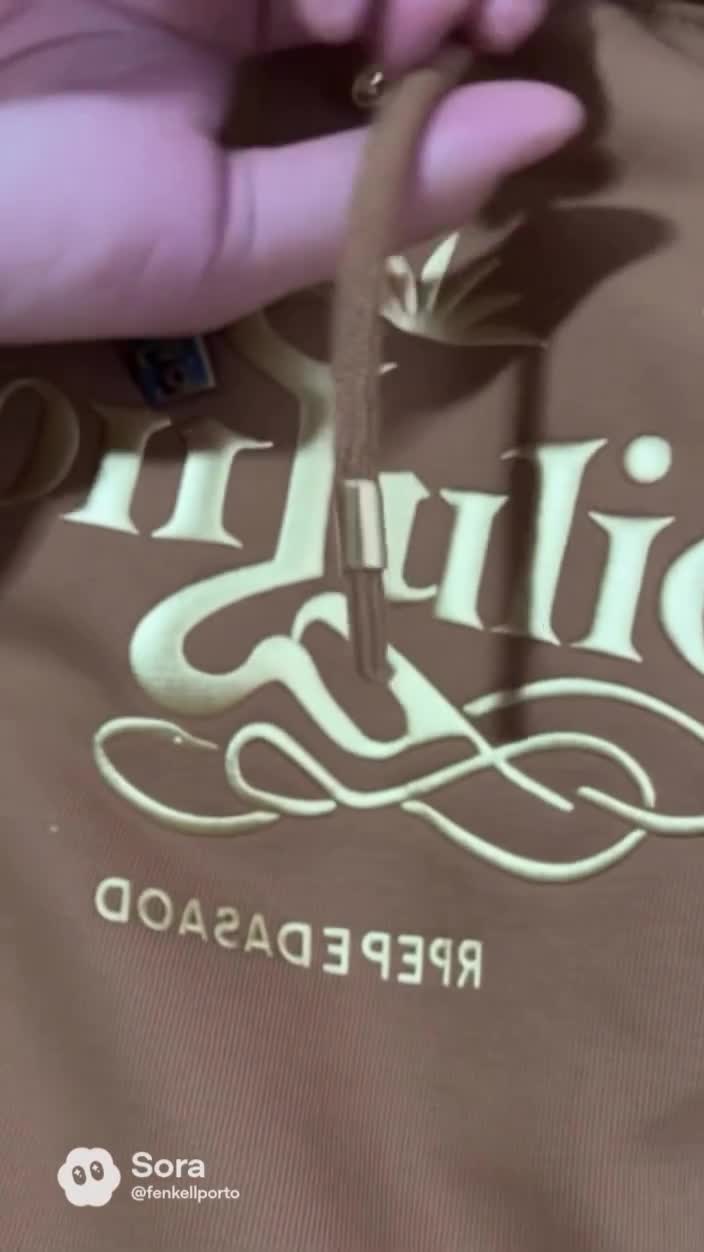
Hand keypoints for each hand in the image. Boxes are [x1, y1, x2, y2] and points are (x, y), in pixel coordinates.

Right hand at [0, 0, 582, 341]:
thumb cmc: (49, 237)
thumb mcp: (228, 245)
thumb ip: (379, 189)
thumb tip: (553, 124)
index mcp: (251, 66)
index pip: (401, 1)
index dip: (475, 10)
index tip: (494, 48)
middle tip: (449, 24)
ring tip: (362, 21)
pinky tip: (309, 2)